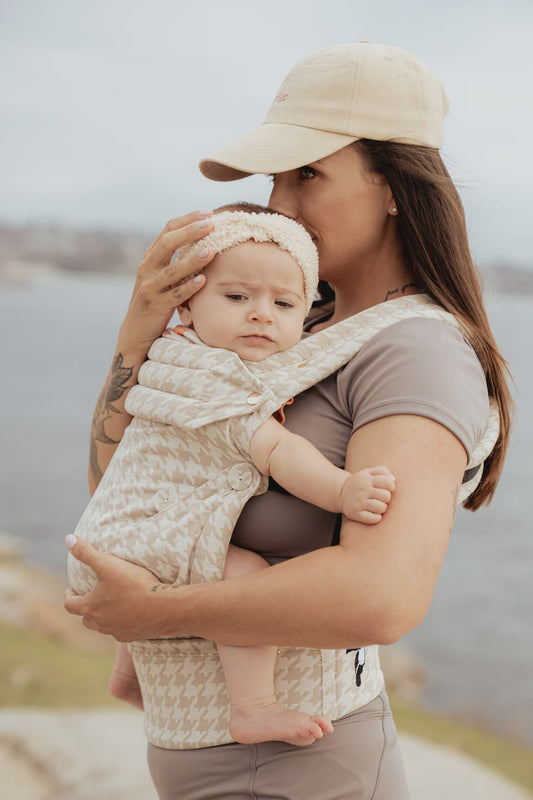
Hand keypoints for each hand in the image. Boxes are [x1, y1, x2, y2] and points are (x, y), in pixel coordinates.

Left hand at [64, 535, 165, 640]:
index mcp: (90, 607)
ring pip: (102, 626)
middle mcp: (100, 623)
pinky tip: (130, 614)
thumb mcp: (108, 564)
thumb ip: (86, 552)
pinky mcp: (131, 636)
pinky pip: (120, 631)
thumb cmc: (134, 585)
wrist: (164, 607)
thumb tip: (68, 539)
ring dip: (102, 617)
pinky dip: (121, 623)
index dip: (69, 596)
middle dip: (86, 608)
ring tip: (110, 605)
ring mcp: (115, 632)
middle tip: (92, 596)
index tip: (73, 589)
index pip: (69, 605)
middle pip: (85, 619)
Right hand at [119, 210, 215, 356]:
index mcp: (151, 257)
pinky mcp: (156, 306)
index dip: (188, 220)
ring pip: (172, 270)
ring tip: (212, 251)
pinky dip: (189, 287)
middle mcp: (147, 268)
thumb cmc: (157, 299)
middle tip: (211, 224)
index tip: (209, 213)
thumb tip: (202, 239)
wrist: (137, 330)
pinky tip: (203, 280)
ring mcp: (150, 287)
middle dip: (190, 232)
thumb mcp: (162, 275)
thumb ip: (175, 259)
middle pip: (167, 244)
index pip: (168, 230)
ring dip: (193, 259)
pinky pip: (175, 295)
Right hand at [340, 466, 395, 523]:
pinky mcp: (355, 513)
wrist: (341, 493)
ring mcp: (358, 502)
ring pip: (381, 508)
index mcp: (366, 479)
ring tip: (377, 506)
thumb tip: (393, 480)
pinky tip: (372, 514)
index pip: (388, 483)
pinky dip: (376, 518)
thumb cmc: (360, 483)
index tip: (386, 488)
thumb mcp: (367, 473)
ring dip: (382, 508)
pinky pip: (374, 519)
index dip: (391, 487)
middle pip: (386, 496)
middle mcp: (362, 490)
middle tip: (380, 498)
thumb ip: (382, 472)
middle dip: (386, 498)